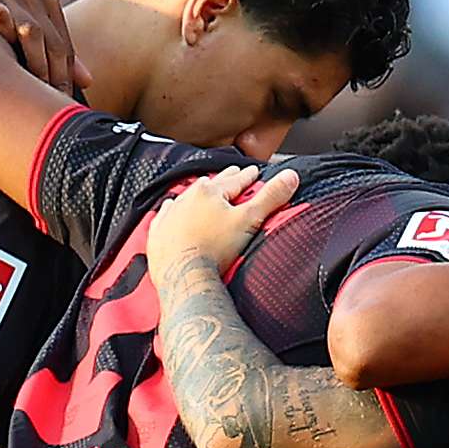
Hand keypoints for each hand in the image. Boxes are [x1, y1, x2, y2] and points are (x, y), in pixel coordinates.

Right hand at [0, 0, 85, 92]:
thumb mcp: (28, 21)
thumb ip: (56, 47)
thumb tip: (88, 82)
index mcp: (47, 1)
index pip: (64, 45)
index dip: (68, 75)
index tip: (66, 99)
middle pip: (53, 42)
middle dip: (56, 74)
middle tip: (55, 100)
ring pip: (32, 33)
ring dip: (37, 63)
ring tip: (37, 87)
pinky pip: (0, 18)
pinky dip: (8, 37)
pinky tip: (6, 61)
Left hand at [146, 165, 295, 278]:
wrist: (184, 276)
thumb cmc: (215, 249)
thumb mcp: (250, 220)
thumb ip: (270, 197)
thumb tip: (290, 176)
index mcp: (210, 193)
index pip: (236, 180)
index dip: (248, 176)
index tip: (254, 172)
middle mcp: (187, 199)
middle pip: (210, 184)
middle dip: (224, 180)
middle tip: (233, 173)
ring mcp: (170, 215)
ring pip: (186, 197)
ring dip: (198, 193)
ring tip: (205, 189)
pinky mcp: (158, 233)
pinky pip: (165, 215)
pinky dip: (172, 211)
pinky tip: (172, 208)